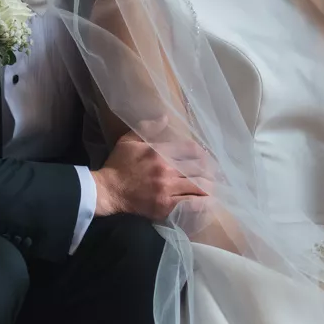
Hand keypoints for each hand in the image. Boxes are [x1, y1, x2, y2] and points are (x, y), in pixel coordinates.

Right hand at [92, 132, 208, 221]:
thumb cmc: (118, 165)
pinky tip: (208, 202)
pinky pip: (191, 204)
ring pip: (198, 186)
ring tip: (213, 187)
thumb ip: (148, 128)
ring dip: (209, 186)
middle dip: (210, 170)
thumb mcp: (129, 140)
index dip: (203, 152)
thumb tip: (165, 117)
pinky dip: (203, 203)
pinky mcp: (166, 206)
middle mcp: (167, 169)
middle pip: (199, 168)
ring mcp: (167, 189)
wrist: (108, 190)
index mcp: (159, 152)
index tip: (206, 157)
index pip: (191, 149)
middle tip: (215, 173)